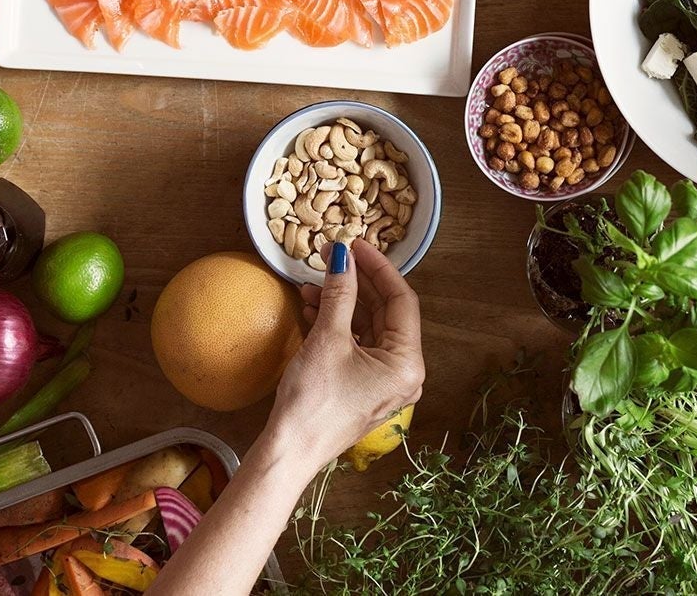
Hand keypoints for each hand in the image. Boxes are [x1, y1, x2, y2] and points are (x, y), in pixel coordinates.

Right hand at [267, 241, 425, 466]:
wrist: (289, 452)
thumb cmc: (314, 401)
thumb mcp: (328, 339)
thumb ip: (340, 293)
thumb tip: (343, 255)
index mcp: (407, 363)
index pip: (401, 300)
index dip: (378, 267)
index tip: (355, 244)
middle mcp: (403, 373)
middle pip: (384, 313)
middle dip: (356, 283)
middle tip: (331, 256)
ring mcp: (383, 382)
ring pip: (367, 327)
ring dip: (341, 303)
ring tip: (312, 283)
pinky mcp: (362, 387)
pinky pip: (355, 345)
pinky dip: (337, 325)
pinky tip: (312, 307)